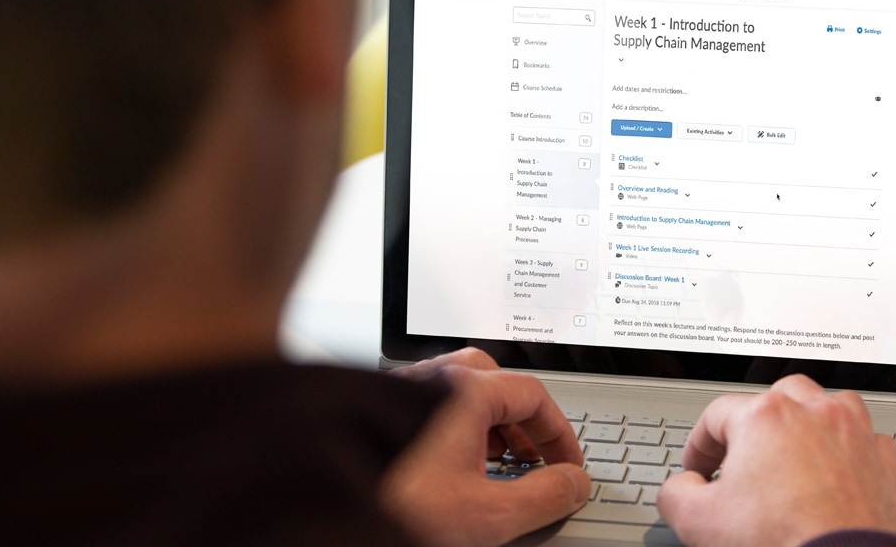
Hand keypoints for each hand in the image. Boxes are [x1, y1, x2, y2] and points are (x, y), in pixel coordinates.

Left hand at [381, 349, 589, 545]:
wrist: (322, 514)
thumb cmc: (394, 505)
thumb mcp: (487, 515)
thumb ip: (542, 498)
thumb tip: (573, 484)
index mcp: (463, 391)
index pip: (532, 395)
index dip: (559, 433)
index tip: (568, 465)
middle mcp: (430, 380)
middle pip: (496, 381)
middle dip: (522, 422)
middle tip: (534, 459)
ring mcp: (399, 392)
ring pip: (460, 392)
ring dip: (488, 425)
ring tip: (497, 466)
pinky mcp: (376, 412)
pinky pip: (429, 406)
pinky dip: (454, 430)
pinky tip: (452, 468)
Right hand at [657, 374, 895, 545]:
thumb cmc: (784, 543)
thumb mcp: (698, 521)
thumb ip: (676, 493)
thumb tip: (679, 488)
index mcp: (766, 417)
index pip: (717, 415)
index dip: (699, 446)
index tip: (698, 472)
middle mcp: (814, 413)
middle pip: (775, 397)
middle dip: (754, 425)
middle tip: (741, 458)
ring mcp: (854, 435)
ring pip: (826, 405)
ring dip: (806, 423)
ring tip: (791, 455)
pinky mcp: (882, 464)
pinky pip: (865, 439)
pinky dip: (847, 449)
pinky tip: (835, 470)